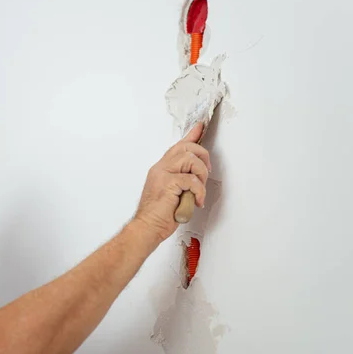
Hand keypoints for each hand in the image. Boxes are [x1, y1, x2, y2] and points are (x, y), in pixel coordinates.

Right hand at [132, 123, 210, 242]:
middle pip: (186, 147)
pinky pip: (191, 180)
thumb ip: (181, 182)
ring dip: (201, 175)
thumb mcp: (172, 194)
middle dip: (202, 157)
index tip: (200, 126)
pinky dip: (199, 191)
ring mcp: (163, 174)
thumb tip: (196, 177)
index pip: (178, 147)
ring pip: (190, 159)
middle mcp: (160, 168)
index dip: (191, 135)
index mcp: (161, 169)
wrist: (147, 227)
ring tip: (199, 190)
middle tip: (205, 174)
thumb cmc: (159, 215)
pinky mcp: (167, 184)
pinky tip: (196, 201)